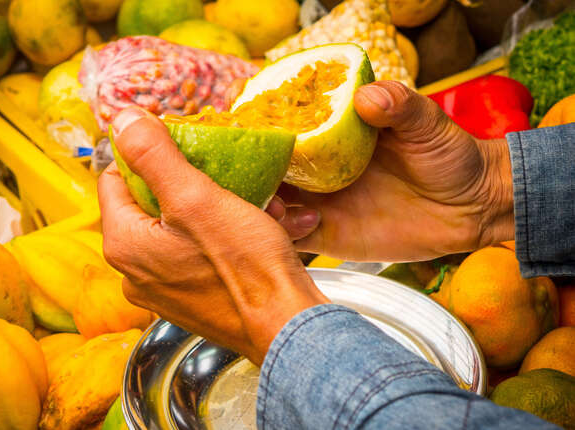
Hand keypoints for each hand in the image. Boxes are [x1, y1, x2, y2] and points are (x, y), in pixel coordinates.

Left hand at [98, 108, 328, 364]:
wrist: (285, 326)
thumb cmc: (244, 266)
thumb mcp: (197, 198)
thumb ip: (153, 156)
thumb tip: (122, 120)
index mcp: (123, 243)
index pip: (115, 177)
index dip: (147, 155)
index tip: (185, 149)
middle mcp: (133, 272)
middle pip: (148, 203)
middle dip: (188, 183)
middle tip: (227, 178)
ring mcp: (160, 289)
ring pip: (177, 226)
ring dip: (210, 208)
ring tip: (250, 206)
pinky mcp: (188, 299)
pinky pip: (194, 252)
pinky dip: (218, 236)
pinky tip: (250, 230)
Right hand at [271, 81, 514, 261]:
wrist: (471, 208)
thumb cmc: (449, 156)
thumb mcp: (428, 124)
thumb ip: (401, 106)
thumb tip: (368, 96)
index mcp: (332, 133)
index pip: (283, 124)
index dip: (255, 121)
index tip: (239, 121)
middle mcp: (318, 167)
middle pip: (265, 166)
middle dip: (247, 169)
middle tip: (247, 172)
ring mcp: (320, 201)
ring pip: (270, 203)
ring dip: (259, 203)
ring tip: (272, 202)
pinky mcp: (329, 234)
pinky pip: (293, 235)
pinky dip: (284, 232)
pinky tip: (304, 222)